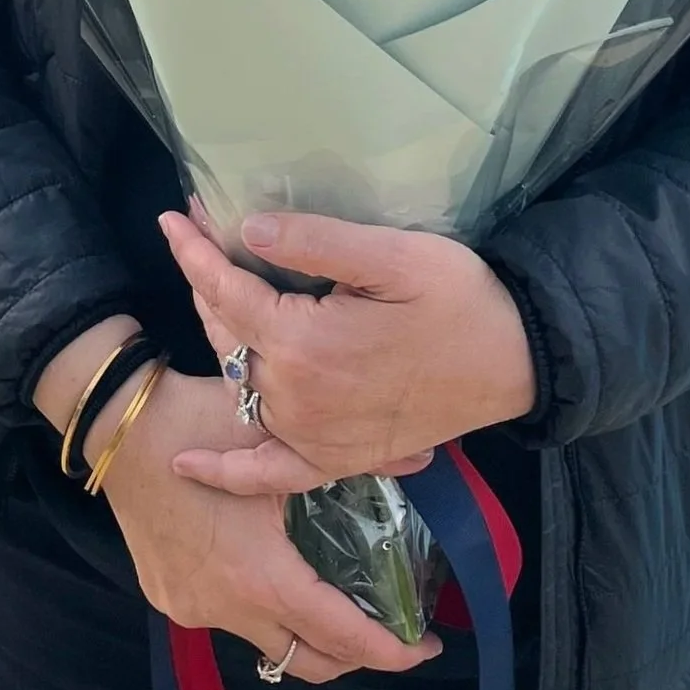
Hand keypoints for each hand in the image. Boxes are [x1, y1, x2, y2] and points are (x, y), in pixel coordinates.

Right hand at [97, 367, 441, 684]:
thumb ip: (355, 457)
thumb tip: (421, 461)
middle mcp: (226, 608)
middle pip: (304, 661)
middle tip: (389, 634)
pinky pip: (226, 619)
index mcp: (261, 577)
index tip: (426, 650)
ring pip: (263, 643)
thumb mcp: (278, 437)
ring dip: (302, 632)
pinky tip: (269, 573)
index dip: (389, 651)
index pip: (339, 637)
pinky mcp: (167, 596)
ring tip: (333, 600)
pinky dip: (259, 610)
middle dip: (353, 658)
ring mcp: (191, 607)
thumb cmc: (200, 424)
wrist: (117, 425)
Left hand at [160, 206, 535, 497]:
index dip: (195, 251)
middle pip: (225, 336)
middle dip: (204, 280)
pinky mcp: (337, 458)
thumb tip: (248, 229)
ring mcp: (313, 435)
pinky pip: (269, 472)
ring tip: (208, 291)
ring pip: (238, 384)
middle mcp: (297, 396)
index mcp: (304, 342)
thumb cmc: (459, 298)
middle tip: (194, 234)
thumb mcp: (393, 254)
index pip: (227, 291)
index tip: (174, 217)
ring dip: (216, 339)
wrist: (515, 362)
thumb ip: (316, 242)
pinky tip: (189, 465)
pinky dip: (228, 472)